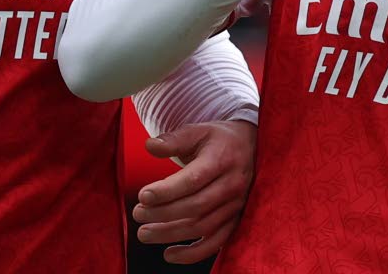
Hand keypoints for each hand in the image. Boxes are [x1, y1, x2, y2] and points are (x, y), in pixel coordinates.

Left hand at [133, 119, 256, 263]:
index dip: (167, 190)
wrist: (250, 147)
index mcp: (223, 159)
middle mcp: (233, 184)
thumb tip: (148, 146)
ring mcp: (236, 204)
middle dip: (163, 213)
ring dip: (170, 234)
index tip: (143, 195)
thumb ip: (173, 140)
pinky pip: (217, 242)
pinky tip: (169, 254)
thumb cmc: (218, 141)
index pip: (194, 179)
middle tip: (137, 213)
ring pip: (202, 226)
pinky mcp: (236, 219)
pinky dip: (193, 254)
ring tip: (144, 233)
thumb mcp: (198, 132)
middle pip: (196, 206)